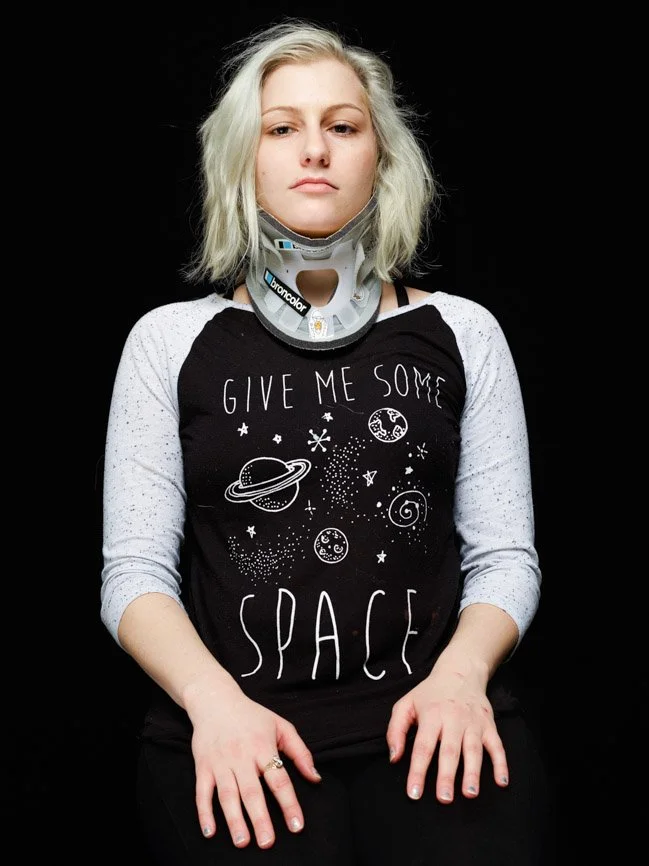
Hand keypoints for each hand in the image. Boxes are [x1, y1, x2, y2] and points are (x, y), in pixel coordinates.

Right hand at [187, 686, 320, 848]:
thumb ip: (300, 751)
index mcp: (262, 746)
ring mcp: (220, 762)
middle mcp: (241, 756)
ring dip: (234, 820)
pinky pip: (202, 792)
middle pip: (252, 791)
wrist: (215, 700)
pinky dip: (204, 812)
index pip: (279, 779)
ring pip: (227, 795)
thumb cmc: (251, 715)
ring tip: (243, 842)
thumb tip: (315, 778)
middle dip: (260, 819)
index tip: (296, 825)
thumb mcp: (280, 725)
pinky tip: (210, 831)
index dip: (289, 803)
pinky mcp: (202, 767)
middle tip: (267, 842)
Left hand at [386, 651, 508, 803]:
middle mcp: (453, 719)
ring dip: (473, 772)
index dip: (417, 770)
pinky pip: (497, 746)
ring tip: (470, 794)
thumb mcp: (406, 704)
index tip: (414, 793)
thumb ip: (395, 730)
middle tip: (444, 799)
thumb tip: (394, 758)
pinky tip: (502, 782)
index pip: (423, 746)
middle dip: (447, 776)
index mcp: (431, 715)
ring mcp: (473, 722)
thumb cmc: (429, 694)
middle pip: (449, 750)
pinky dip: (501, 764)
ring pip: (473, 749)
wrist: (460, 672)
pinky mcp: (489, 725)